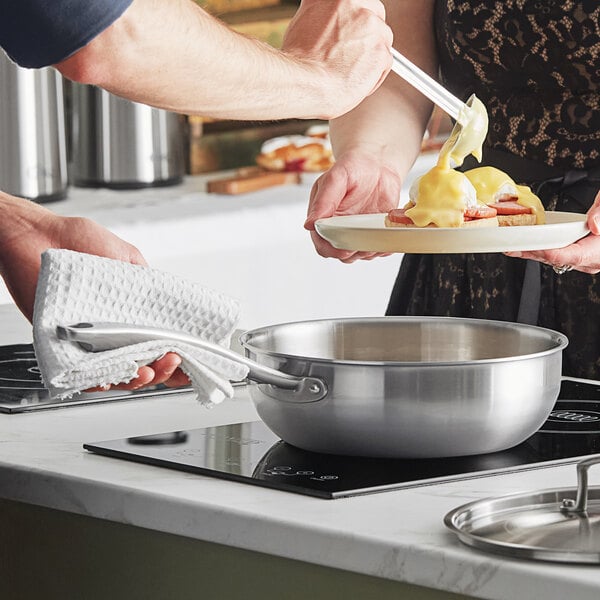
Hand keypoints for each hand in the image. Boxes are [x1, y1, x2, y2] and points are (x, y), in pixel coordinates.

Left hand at [0, 193, 189, 389]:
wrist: (35, 235)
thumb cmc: (74, 239)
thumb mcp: (125, 255)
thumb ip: (146, 280)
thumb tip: (169, 299)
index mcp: (129, 312)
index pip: (159, 339)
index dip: (179, 352)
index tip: (194, 358)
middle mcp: (111, 329)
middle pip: (146, 362)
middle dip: (166, 369)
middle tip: (175, 360)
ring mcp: (88, 340)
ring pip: (119, 373)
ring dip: (139, 377)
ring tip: (151, 369)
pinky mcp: (62, 344)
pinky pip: (82, 373)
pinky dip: (100, 381)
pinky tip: (115, 377)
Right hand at [282, 0, 392, 117]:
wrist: (305, 83)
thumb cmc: (300, 61)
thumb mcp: (306, 21)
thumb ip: (326, 15)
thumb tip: (330, 20)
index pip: (359, 3)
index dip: (354, 21)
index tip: (348, 34)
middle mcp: (356, 3)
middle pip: (376, 15)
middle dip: (368, 34)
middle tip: (349, 54)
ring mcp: (372, 26)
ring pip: (383, 40)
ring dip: (371, 56)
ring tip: (347, 71)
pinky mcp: (381, 50)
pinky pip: (385, 63)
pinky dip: (373, 76)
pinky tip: (354, 81)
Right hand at [304, 150, 401, 261]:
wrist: (378, 163)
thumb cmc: (353, 167)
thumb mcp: (336, 179)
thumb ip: (323, 201)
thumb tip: (309, 224)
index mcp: (323, 218)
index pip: (322, 244)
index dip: (332, 250)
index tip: (345, 250)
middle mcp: (338, 228)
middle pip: (341, 254)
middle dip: (352, 253)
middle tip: (364, 242)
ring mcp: (357, 232)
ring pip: (359, 255)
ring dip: (369, 251)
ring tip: (376, 235)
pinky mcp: (374, 232)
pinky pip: (377, 249)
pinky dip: (383, 247)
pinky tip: (386, 234)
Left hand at [504, 190, 599, 273]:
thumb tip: (595, 225)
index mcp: (598, 251)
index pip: (567, 256)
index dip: (546, 253)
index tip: (527, 248)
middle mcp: (591, 260)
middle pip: (555, 258)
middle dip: (531, 253)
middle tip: (509, 247)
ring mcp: (584, 261)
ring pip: (553, 259)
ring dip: (532, 253)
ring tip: (510, 247)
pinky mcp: (579, 257)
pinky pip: (557, 256)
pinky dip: (541, 250)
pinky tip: (525, 247)